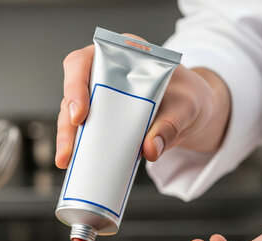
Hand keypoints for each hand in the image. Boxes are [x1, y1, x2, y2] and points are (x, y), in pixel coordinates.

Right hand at [55, 34, 230, 168]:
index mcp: (121, 56)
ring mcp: (100, 99)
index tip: (81, 112)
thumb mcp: (186, 107)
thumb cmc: (188, 98)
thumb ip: (170, 125)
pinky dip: (78, 148)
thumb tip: (150, 149)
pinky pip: (83, 132)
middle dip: (67, 121)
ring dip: (67, 139)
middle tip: (69, 147)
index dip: (75, 84)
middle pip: (73, 92)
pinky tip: (73, 162)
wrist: (194, 114)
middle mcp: (104, 75)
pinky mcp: (101, 121)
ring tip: (67, 160)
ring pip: (72, 115)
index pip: (85, 61)